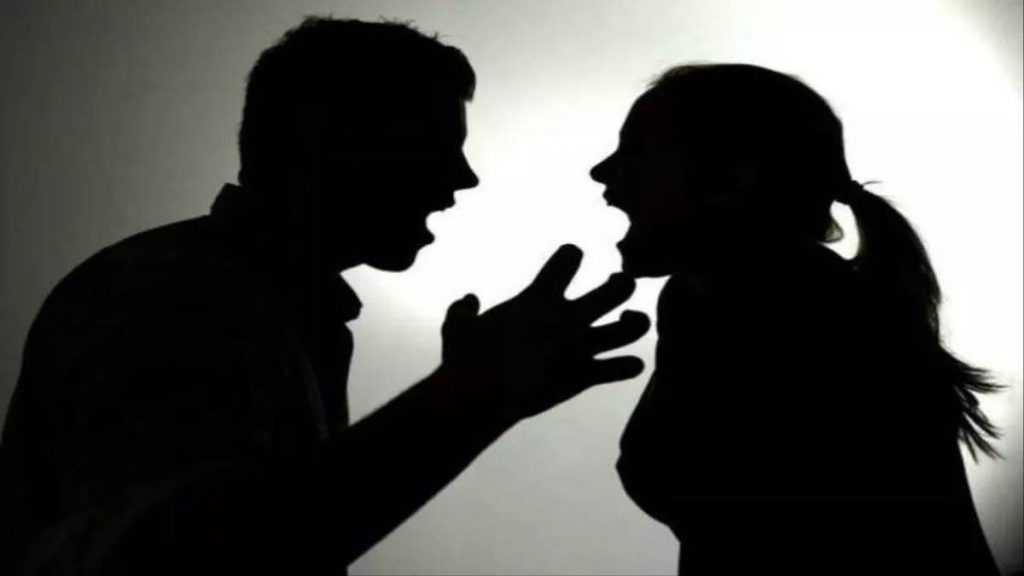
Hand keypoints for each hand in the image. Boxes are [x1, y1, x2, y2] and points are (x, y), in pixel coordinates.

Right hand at [441, 244, 649, 423]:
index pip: (570, 257)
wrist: (480, 396)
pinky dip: (629, 366)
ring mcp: (581, 347)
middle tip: (615, 288)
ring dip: (636, 322)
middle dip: (622, 285)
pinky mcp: (586, 376)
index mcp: (539, 298)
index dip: (571, 255)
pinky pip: (624, 368)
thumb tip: (470, 300)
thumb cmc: (465, 359)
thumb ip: (464, 309)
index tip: (568, 262)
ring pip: (632, 327)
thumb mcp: (458, 327)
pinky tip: (626, 365)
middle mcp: (568, 318)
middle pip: (618, 288)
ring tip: (630, 321)